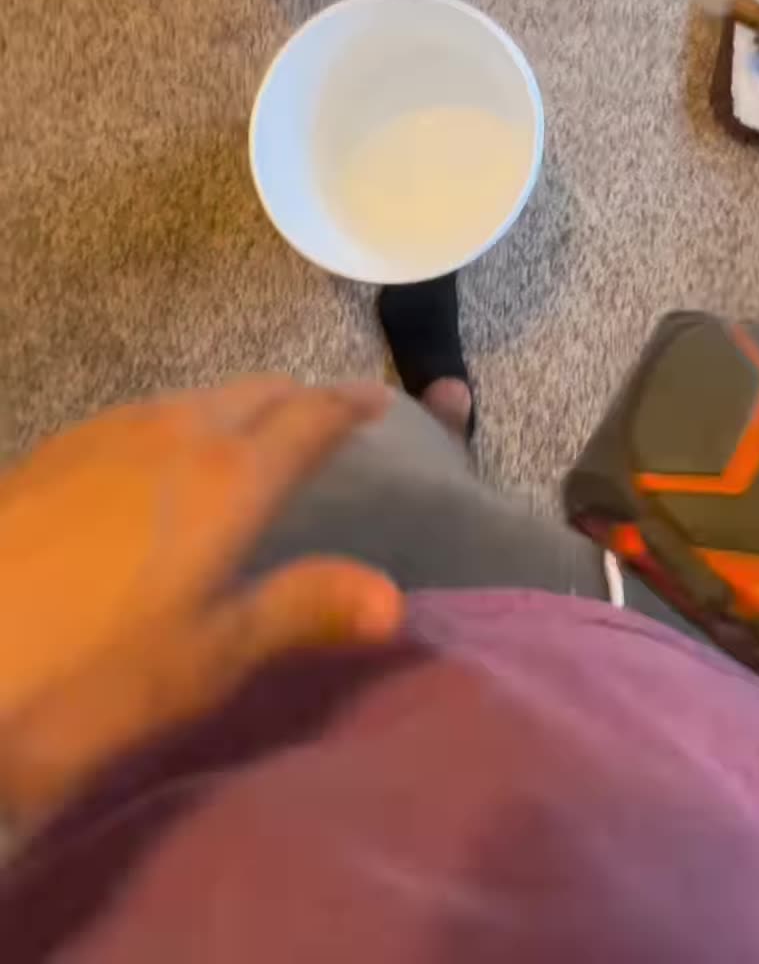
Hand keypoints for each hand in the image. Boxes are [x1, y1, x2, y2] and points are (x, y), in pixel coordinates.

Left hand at [0, 379, 402, 827]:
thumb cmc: (83, 679)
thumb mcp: (201, 663)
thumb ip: (298, 612)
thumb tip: (394, 596)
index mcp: (227, 479)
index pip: (309, 418)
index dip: (349, 405)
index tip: (380, 401)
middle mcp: (172, 433)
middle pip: (252, 392)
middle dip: (296, 399)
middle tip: (326, 420)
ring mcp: (103, 434)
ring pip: (192, 399)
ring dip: (235, 409)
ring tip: (252, 441)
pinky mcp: (51, 452)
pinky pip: (141, 417)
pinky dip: (179, 426)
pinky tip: (162, 467)